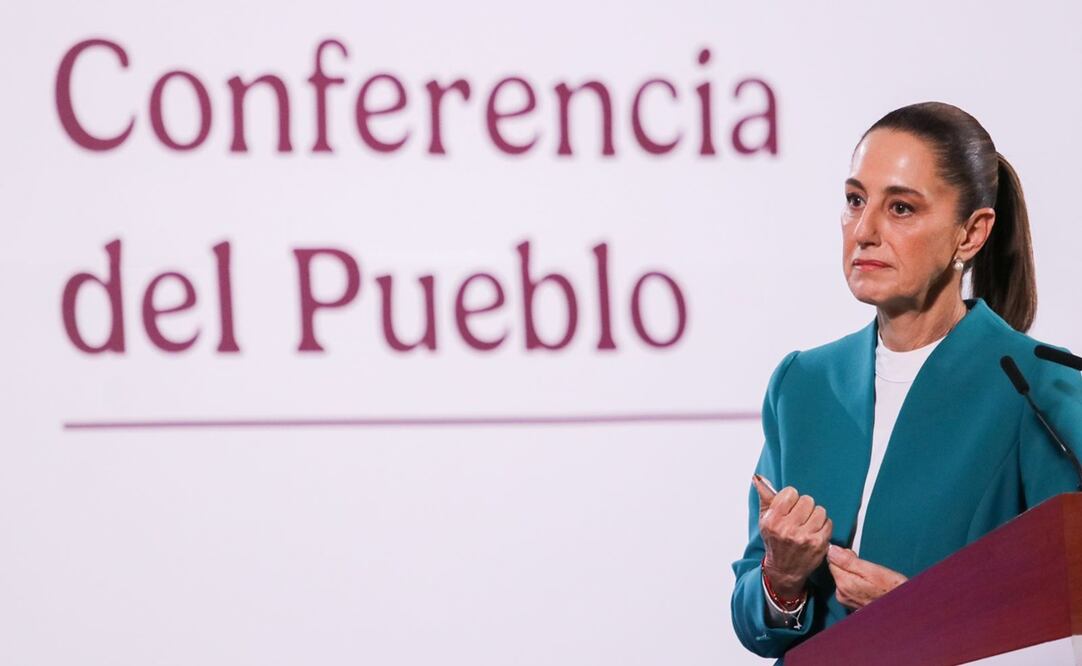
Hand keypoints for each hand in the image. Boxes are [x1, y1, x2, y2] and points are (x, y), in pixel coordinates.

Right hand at [753, 474, 832, 597]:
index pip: (791, 493)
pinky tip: (814, 532)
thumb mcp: (765, 519)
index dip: (791, 498)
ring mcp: (804, 538)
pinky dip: (823, 526)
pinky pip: (828, 523)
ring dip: (815, 516)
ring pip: (820, 510)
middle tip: (799, 516)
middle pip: (807, 500)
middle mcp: (787, 529)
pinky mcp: (819, 544)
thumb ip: (765, 497)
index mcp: (773, 520)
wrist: (784, 570)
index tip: (789, 506)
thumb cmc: (775, 541)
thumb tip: (758, 478)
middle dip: (804, 506)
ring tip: (807, 524)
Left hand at [827, 544, 907, 609]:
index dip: (844, 555)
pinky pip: (848, 586)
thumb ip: (849, 561)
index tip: (857, 557)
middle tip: (867, 568)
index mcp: (843, 583)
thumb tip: (831, 550)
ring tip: (869, 577)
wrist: (903, 609)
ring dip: (852, 573)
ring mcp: (846, 600)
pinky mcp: (852, 604)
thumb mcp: (872, 571)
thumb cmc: (892, 589)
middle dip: (848, 564)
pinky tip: (868, 585)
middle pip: (837, 569)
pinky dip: (855, 582)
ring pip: (843, 577)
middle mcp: (841, 593)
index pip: (831, 560)